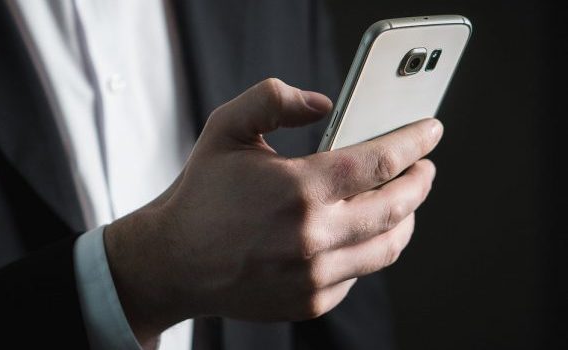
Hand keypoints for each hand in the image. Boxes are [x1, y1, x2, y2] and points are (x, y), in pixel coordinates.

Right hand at [104, 78, 442, 345]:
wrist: (175, 260)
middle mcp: (312, 236)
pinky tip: (354, 233)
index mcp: (297, 188)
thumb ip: (273, 99)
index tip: (429, 132)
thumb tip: (324, 104)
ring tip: (400, 201)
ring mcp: (314, 275)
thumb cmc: (203, 193)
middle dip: (420, 182)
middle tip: (423, 168)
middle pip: (397, 207)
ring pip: (388, 246)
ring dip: (404, 219)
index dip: (413, 142)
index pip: (380, 162)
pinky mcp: (310, 301)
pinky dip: (367, 249)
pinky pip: (360, 273)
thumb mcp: (226, 128)